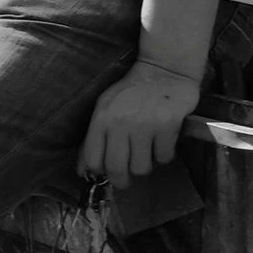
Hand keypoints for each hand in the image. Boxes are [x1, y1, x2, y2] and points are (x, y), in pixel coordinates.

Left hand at [79, 63, 199, 183]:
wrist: (164, 71)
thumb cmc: (131, 92)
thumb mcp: (105, 108)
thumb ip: (94, 137)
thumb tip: (84, 169)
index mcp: (101, 119)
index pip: (93, 159)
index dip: (99, 172)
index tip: (105, 173)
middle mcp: (120, 124)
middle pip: (116, 168)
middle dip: (121, 180)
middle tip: (125, 181)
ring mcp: (145, 125)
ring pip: (141, 167)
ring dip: (144, 166)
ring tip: (145, 153)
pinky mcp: (168, 126)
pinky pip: (163, 157)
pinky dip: (163, 154)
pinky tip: (162, 142)